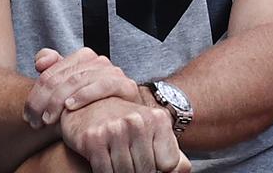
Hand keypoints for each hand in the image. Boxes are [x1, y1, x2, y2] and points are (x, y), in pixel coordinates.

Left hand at [24, 47, 141, 128]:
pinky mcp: (126, 86)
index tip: (27, 115)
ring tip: (48, 119)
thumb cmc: (90, 107)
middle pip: (61, 77)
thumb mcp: (67, 92)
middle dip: (43, 100)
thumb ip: (52, 71)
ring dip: (58, 101)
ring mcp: (113, 72)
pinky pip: (103, 85)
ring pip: (78, 79)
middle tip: (34, 122)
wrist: (120, 120)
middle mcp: (99, 61)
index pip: (50, 71)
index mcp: (83, 57)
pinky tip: (70, 106)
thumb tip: (40, 62)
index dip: (35, 93)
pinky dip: (84, 94)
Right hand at [61, 97, 189, 172]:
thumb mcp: (153, 131)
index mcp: (158, 119)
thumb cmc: (127, 123)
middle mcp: (138, 121)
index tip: (152, 165)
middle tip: (133, 166)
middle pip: (146, 169)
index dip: (160, 170)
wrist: (91, 106)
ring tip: (121, 164)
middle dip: (140, 172)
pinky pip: (104, 171)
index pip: (169, 163)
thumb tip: (182, 171)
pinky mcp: (93, 139)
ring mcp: (114, 129)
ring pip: (125, 172)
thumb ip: (171, 153)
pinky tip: (107, 164)